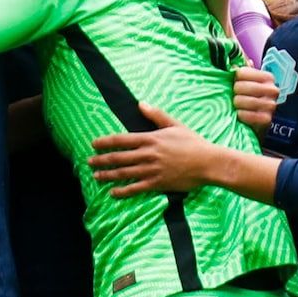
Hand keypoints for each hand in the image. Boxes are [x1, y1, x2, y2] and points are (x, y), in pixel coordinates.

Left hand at [87, 103, 215, 196]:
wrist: (208, 163)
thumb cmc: (193, 143)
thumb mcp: (175, 125)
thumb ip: (156, 115)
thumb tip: (141, 104)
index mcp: (150, 139)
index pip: (121, 140)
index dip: (105, 142)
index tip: (94, 144)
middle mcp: (148, 154)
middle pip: (118, 157)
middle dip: (101, 160)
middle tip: (89, 162)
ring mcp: (152, 170)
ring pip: (124, 173)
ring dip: (108, 175)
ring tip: (96, 177)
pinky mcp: (158, 184)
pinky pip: (136, 188)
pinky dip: (123, 191)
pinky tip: (113, 193)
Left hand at [233, 66, 279, 131]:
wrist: (253, 119)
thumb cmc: (247, 96)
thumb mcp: (244, 81)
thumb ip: (239, 69)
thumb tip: (233, 63)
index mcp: (267, 77)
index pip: (243, 72)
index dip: (234, 77)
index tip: (233, 82)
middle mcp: (272, 89)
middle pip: (246, 86)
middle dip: (236, 91)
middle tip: (233, 95)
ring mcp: (271, 105)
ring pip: (251, 101)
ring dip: (239, 103)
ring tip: (235, 104)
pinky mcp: (268, 119)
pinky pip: (255, 116)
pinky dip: (245, 115)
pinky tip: (239, 114)